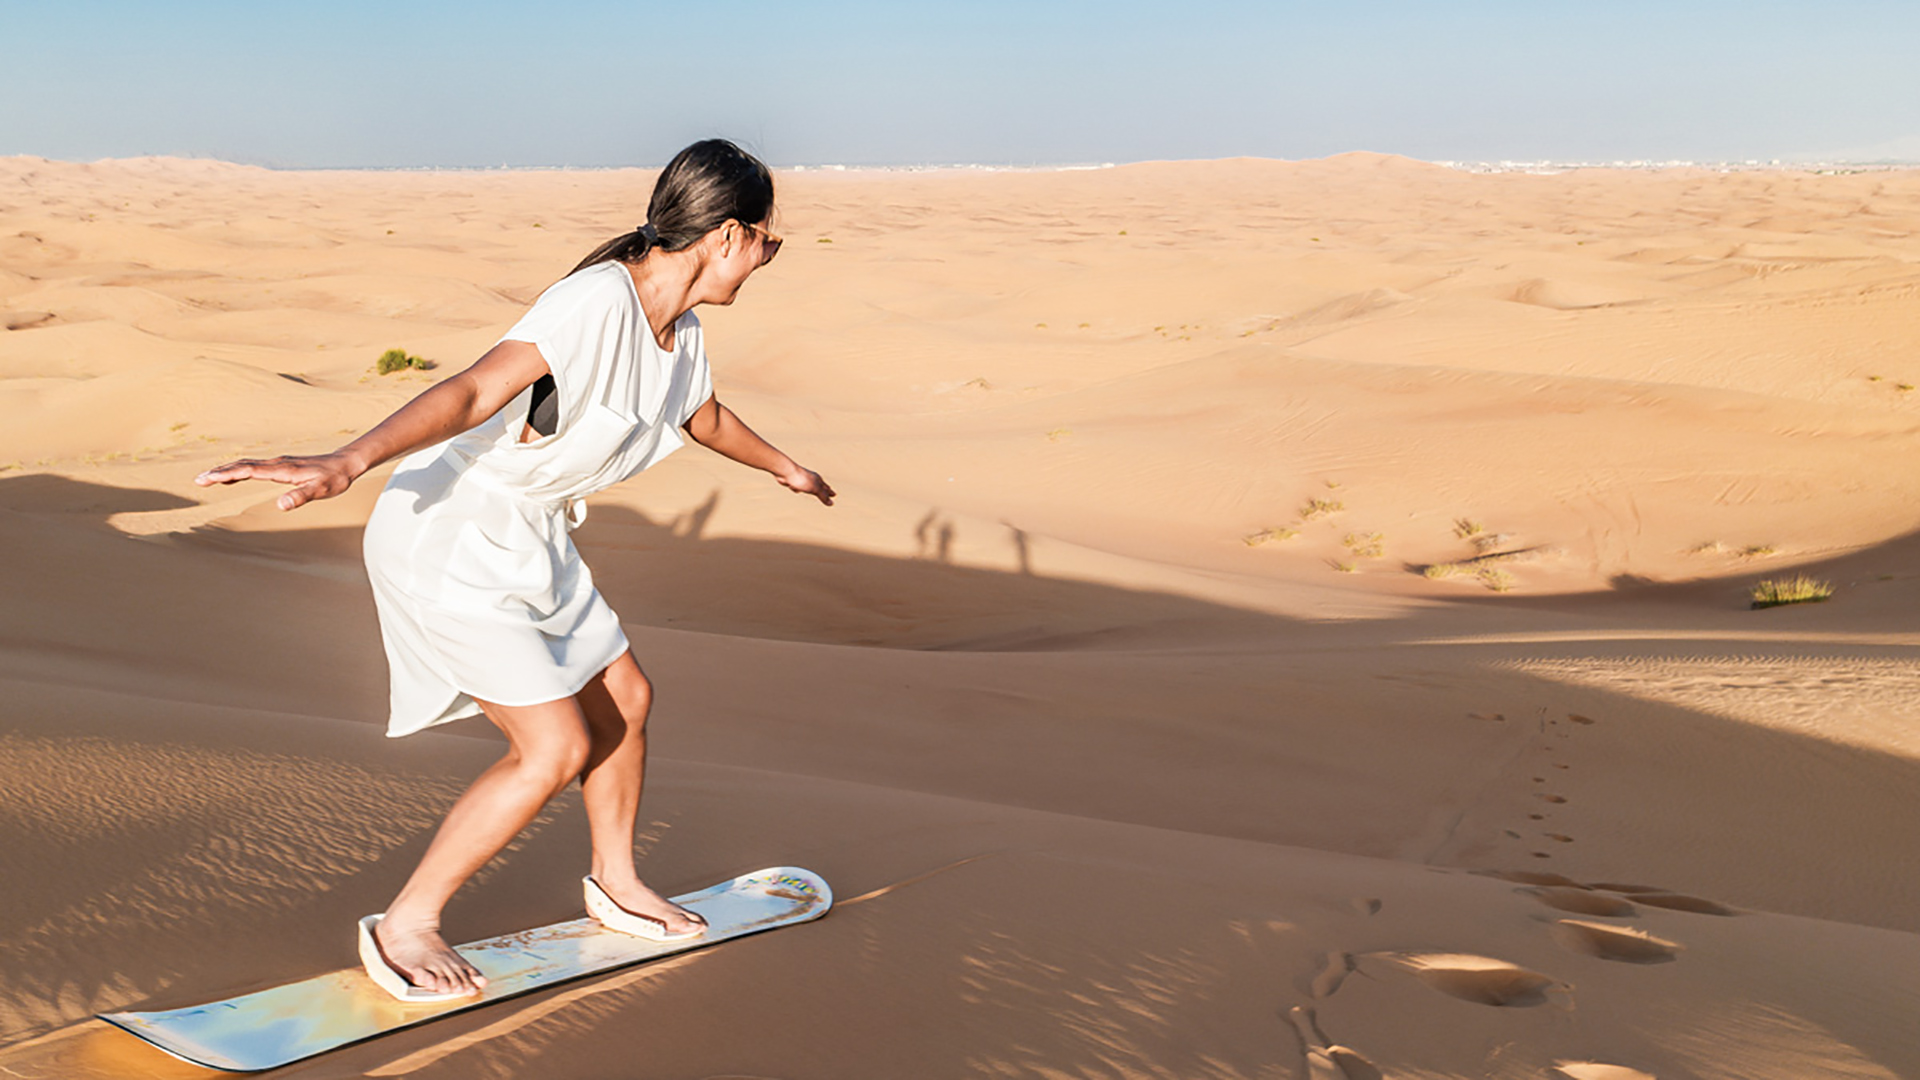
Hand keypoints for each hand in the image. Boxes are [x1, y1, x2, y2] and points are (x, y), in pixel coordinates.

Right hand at [194, 452, 359, 510]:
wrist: (346, 463)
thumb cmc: (335, 478)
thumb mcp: (321, 490)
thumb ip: (301, 497)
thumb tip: (281, 505)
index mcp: (282, 469)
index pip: (247, 471)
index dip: (226, 475)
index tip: (206, 479)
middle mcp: (277, 463)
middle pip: (242, 465)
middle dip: (219, 472)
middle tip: (198, 480)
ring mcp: (279, 463)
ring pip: (247, 464)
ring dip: (227, 470)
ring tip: (208, 478)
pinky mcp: (283, 465)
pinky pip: (255, 466)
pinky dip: (240, 469)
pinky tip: (234, 475)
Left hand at [776, 465, 835, 505]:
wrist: (786, 472)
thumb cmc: (801, 479)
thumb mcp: (814, 489)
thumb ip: (823, 496)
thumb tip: (832, 503)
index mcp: (817, 480)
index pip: (826, 488)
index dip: (830, 492)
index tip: (834, 495)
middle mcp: (811, 479)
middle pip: (819, 486)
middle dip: (823, 490)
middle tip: (828, 492)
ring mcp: (802, 480)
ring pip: (809, 487)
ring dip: (812, 489)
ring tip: (814, 492)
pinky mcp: (794, 482)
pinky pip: (798, 488)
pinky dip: (798, 489)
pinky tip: (797, 490)